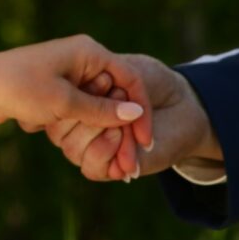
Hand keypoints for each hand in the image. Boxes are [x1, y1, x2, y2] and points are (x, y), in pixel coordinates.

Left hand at [0, 35, 153, 154]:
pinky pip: (75, 110)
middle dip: (119, 125)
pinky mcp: (51, 90)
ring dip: (96, 128)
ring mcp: (65, 75)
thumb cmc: (18, 88)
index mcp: (88, 51)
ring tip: (105, 157)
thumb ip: (101, 110)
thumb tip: (135, 113)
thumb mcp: (64, 103)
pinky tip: (73, 142)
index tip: (144, 140)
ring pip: (94, 105)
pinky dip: (76, 126)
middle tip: (128, 158)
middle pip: (114, 93)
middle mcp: (80, 59)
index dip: (141, 109)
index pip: (129, 78)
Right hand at [39, 54, 221, 180]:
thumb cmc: (151, 82)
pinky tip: (126, 138)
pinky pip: (91, 168)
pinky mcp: (110, 168)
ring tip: (124, 121)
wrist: (183, 102)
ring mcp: (92, 147)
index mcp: (75, 100)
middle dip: (89, 113)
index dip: (76, 94)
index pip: (56, 105)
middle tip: (117, 95)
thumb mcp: (123, 71)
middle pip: (59, 131)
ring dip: (99, 132)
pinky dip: (107, 152)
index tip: (107, 79)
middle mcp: (78, 126)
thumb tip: (75, 101)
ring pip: (73, 151)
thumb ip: (98, 81)